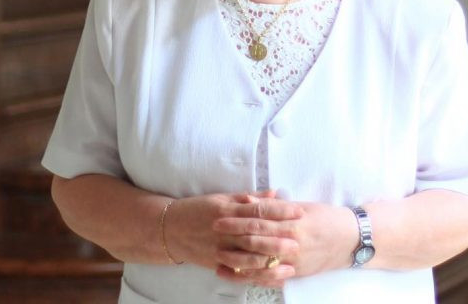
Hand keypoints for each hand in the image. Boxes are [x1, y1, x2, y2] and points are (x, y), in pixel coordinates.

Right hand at [164, 191, 302, 277]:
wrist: (169, 228)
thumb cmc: (197, 210)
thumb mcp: (222, 198)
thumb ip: (249, 197)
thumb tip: (273, 193)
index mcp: (227, 210)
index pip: (258, 209)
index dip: (279, 210)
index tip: (297, 210)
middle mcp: (224, 229)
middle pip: (256, 234)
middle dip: (278, 236)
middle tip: (299, 238)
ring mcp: (219, 248)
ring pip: (248, 255)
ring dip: (270, 258)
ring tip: (289, 259)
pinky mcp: (216, 263)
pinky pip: (238, 271)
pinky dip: (255, 274)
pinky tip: (270, 275)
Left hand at [214, 201, 357, 285]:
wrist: (351, 239)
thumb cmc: (327, 218)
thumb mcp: (302, 205)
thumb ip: (275, 206)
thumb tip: (249, 201)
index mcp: (293, 222)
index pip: (259, 220)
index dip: (238, 219)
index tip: (221, 216)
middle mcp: (292, 242)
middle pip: (256, 240)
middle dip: (233, 236)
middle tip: (214, 231)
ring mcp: (294, 261)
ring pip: (260, 263)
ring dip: (237, 261)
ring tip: (219, 257)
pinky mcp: (296, 274)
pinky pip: (271, 279)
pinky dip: (252, 278)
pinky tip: (238, 275)